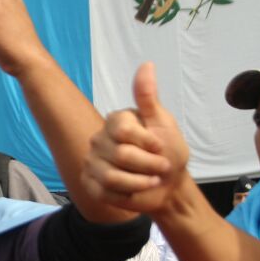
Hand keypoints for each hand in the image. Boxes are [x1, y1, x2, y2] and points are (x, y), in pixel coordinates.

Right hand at [84, 63, 190, 214]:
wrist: (168, 185)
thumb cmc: (168, 152)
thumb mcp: (163, 123)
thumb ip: (149, 97)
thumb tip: (147, 64)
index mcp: (115, 121)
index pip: (123, 130)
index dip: (147, 142)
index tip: (160, 146)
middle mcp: (99, 139)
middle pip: (121, 155)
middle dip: (149, 165)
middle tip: (160, 167)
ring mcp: (92, 163)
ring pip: (112, 177)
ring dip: (140, 183)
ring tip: (151, 181)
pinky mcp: (91, 185)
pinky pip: (104, 193)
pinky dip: (127, 196)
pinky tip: (136, 192)